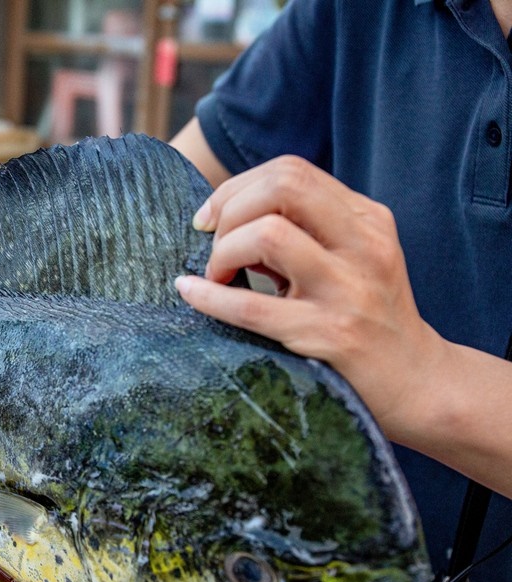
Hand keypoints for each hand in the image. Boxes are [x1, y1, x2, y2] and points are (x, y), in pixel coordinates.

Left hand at [173, 156, 447, 435]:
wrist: (419, 383)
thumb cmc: (369, 320)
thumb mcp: (352, 261)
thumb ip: (305, 232)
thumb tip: (225, 217)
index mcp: (367, 220)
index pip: (291, 172)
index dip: (238, 188)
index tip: (212, 217)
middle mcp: (364, 245)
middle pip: (283, 186)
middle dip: (230, 209)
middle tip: (212, 245)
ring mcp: (349, 288)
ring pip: (268, 234)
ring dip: (224, 251)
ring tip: (218, 276)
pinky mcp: (331, 334)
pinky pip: (252, 306)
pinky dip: (208, 296)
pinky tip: (190, 292)